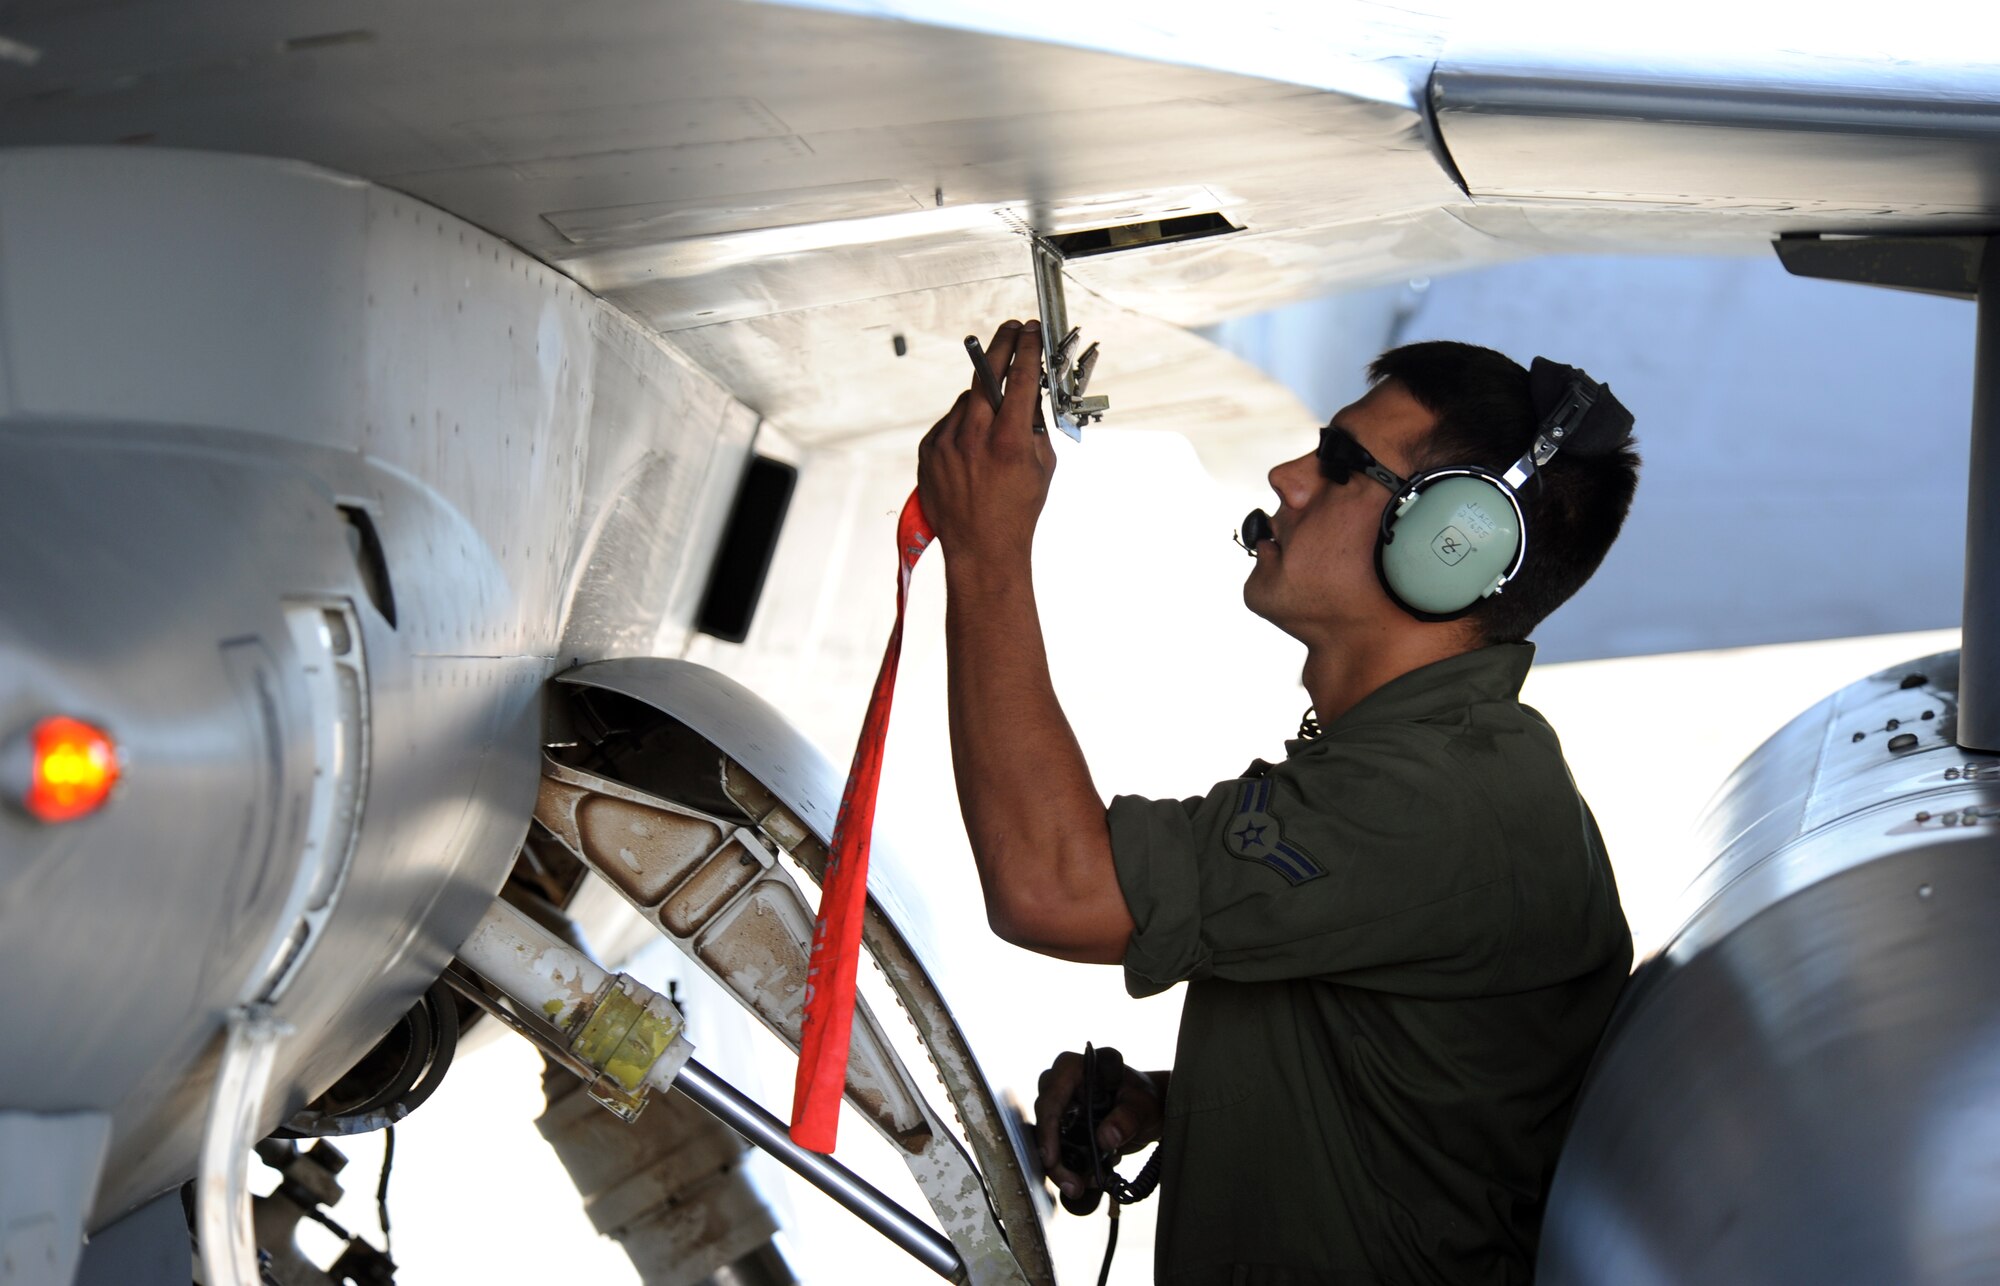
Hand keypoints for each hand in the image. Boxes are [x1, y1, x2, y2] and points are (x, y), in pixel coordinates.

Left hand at [916, 320, 1055, 565]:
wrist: (981, 547)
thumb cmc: (1019, 510)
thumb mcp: (1043, 466)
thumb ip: (1036, 425)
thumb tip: (1030, 390)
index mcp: (1010, 441)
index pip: (1020, 378)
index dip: (1028, 348)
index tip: (1033, 331)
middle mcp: (974, 437)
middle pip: (986, 373)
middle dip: (1002, 346)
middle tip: (1013, 330)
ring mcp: (947, 443)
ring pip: (968, 399)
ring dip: (983, 399)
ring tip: (995, 425)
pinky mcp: (928, 451)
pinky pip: (949, 422)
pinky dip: (963, 425)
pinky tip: (974, 447)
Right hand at [1033, 1046, 1165, 1214]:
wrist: (1149, 1112)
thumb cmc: (1145, 1099)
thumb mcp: (1143, 1106)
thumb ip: (1128, 1118)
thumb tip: (1106, 1137)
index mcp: (1076, 1068)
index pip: (1053, 1095)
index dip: (1048, 1127)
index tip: (1051, 1158)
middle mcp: (1060, 1084)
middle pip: (1045, 1121)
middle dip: (1054, 1156)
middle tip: (1072, 1184)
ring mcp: (1059, 1107)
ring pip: (1045, 1139)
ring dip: (1058, 1167)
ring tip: (1078, 1188)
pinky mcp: (1062, 1128)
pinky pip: (1055, 1149)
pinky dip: (1066, 1168)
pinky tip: (1081, 1183)